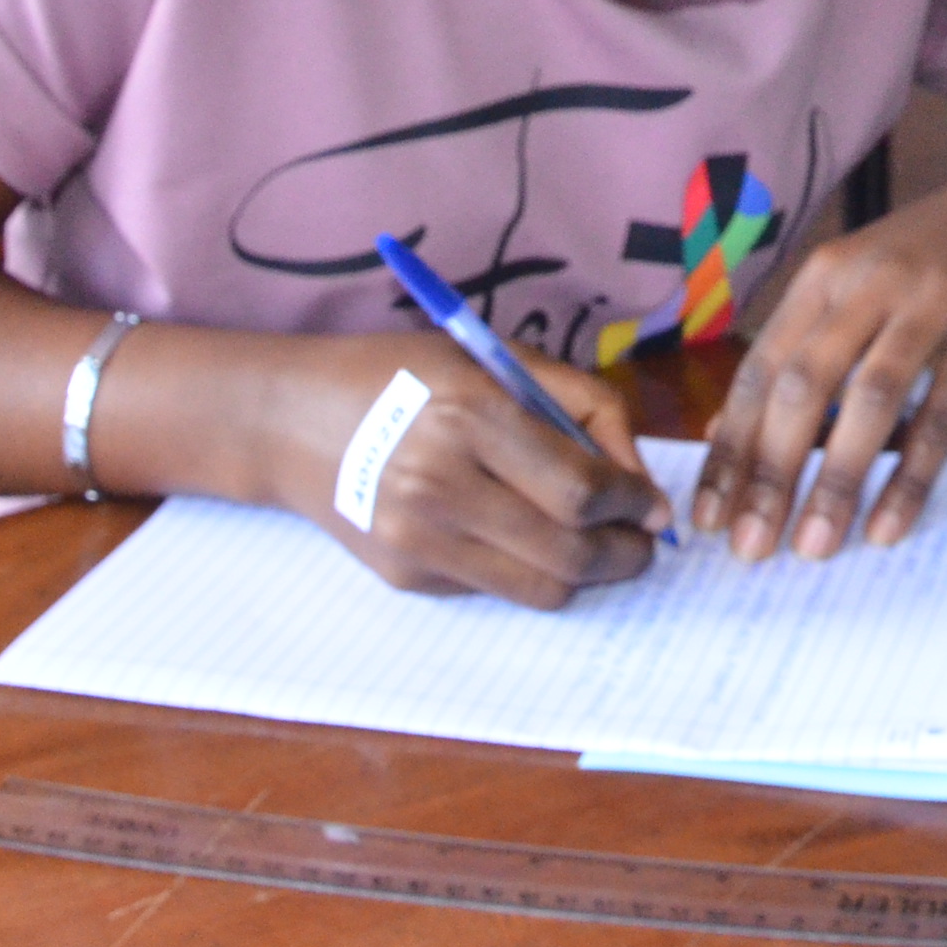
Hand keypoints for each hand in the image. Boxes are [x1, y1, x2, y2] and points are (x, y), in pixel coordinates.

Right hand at [263, 331, 664, 605]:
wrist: (291, 420)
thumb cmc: (406, 374)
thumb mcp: (497, 358)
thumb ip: (583, 407)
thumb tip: (640, 480)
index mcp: (469, 416)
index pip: (582, 488)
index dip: (636, 504)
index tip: (654, 505)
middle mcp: (439, 485)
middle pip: (569, 550)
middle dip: (626, 554)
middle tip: (644, 543)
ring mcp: (416, 540)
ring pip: (540, 588)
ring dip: (588, 576)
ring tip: (604, 550)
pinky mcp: (403, 576)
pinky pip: (495, 588)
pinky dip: (528, 570)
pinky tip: (526, 538)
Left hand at [693, 153, 946, 562]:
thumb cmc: (932, 254)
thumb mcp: (855, 284)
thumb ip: (797, 350)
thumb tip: (728, 435)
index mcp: (824, 276)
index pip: (760, 370)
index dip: (730, 448)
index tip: (709, 517)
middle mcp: (870, 284)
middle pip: (803, 385)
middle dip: (771, 473)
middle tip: (752, 549)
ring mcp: (933, 305)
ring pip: (869, 399)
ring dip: (835, 480)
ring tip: (814, 546)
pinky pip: (943, 414)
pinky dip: (911, 475)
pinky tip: (888, 525)